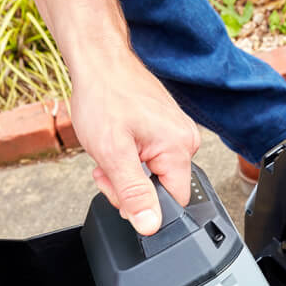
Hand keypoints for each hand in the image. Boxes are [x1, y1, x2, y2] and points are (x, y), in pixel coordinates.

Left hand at [70, 48, 200, 234]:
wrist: (99, 60)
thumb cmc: (103, 96)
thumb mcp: (112, 153)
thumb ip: (134, 194)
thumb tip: (151, 226)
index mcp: (180, 148)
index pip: (174, 203)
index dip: (144, 205)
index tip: (119, 186)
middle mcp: (187, 141)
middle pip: (163, 191)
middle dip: (130, 187)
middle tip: (107, 167)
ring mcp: (178, 134)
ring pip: (155, 177)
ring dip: (128, 173)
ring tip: (110, 150)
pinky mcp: (168, 130)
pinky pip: (154, 160)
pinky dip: (132, 159)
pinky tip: (119, 143)